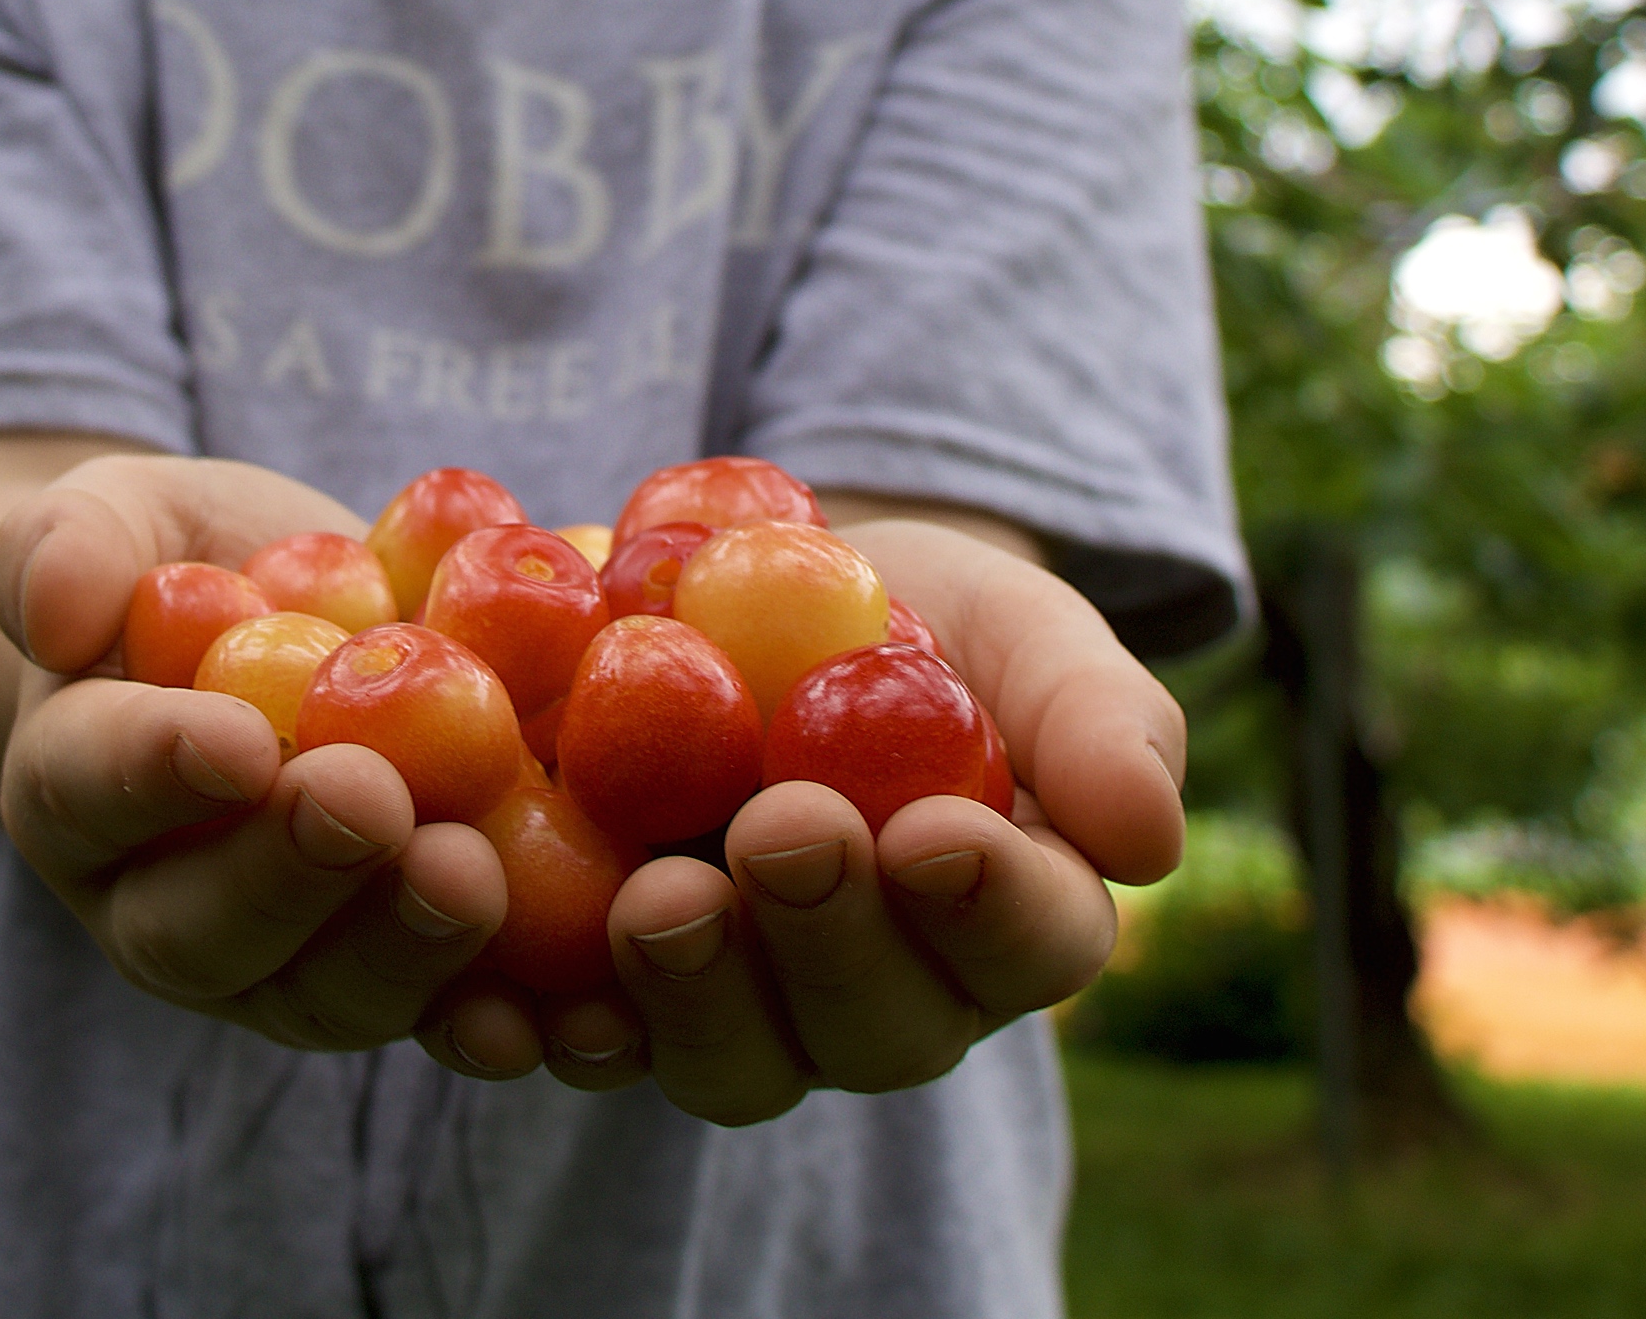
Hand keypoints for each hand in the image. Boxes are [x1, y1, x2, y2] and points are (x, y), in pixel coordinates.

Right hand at [0, 452, 510, 1057]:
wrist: (280, 619)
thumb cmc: (175, 561)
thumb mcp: (111, 514)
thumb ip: (65, 542)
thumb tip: (56, 609)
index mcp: (76, 793)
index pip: (92, 789)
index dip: (159, 771)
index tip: (238, 740)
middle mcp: (165, 906)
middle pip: (207, 932)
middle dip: (293, 874)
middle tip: (372, 804)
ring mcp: (288, 958)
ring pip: (329, 993)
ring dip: (402, 949)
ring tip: (472, 874)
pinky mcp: (404, 967)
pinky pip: (448, 1009)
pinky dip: (509, 1010)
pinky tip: (574, 1002)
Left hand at [419, 514, 1185, 1118]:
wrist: (739, 586)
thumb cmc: (916, 615)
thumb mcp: (1020, 627)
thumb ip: (1096, 717)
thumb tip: (1147, 840)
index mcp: (1005, 913)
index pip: (1027, 942)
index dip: (987, 906)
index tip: (931, 832)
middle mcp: (879, 991)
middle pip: (873, 1027)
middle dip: (827, 938)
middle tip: (781, 832)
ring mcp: (740, 1002)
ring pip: (732, 1060)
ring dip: (694, 994)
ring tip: (655, 897)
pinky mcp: (607, 986)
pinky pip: (576, 1039)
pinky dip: (537, 1030)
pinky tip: (499, 1000)